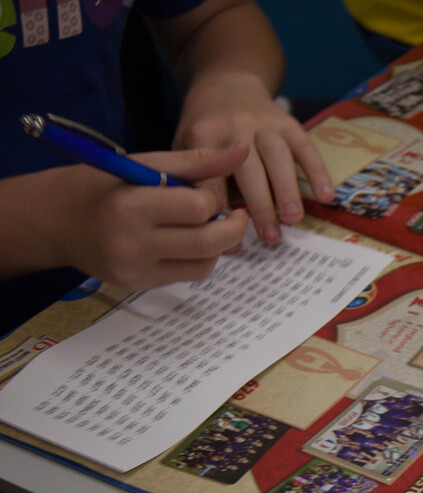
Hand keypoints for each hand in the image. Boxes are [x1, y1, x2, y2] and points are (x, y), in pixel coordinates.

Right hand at [3, 145, 251, 290]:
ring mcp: (135, 269)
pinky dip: (200, 258)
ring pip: (204, 263)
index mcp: (131, 205)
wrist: (54, 221)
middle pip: (208, 242)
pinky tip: (188, 241)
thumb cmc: (101, 185)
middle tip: (235, 214)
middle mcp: (132, 242)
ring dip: (219, 245)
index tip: (209, 191)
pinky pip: (187, 275)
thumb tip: (241, 151)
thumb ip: (196, 161)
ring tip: (209, 226)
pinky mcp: (138, 284)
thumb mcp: (143, 163)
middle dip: (232, 227)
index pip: (197, 208)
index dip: (213, 198)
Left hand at [174, 70, 334, 244]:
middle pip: (249, 167)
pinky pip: (306, 148)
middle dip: (260, 203)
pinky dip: (318, 172)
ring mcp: (265, 123)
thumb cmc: (205, 129)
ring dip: (287, 189)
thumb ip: (197, 182)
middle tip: (270, 236)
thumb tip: (213, 229)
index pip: (211, 174)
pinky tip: (326, 197)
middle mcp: (235, 126)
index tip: (227, 231)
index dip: (219, 204)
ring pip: (278, 157)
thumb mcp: (186, 148)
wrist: (226, 84)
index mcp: (204, 134)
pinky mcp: (289, 123)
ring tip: (293, 219)